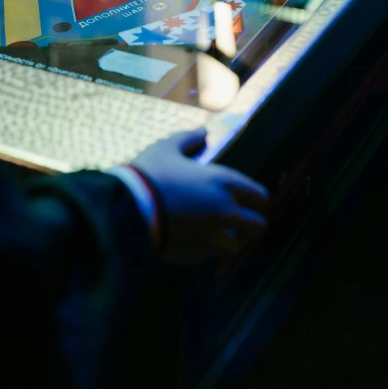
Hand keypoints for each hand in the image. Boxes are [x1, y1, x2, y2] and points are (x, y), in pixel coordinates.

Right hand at [131, 129, 268, 263]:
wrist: (127, 210)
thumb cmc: (149, 174)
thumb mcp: (166, 148)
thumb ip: (188, 140)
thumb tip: (203, 133)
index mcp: (224, 182)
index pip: (260, 196)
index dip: (256, 199)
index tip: (249, 201)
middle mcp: (225, 211)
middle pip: (258, 227)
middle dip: (250, 225)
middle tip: (238, 222)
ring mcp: (212, 236)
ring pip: (235, 247)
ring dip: (227, 241)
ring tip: (212, 233)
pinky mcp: (195, 256)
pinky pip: (208, 256)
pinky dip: (203, 249)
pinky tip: (188, 239)